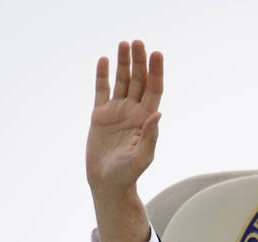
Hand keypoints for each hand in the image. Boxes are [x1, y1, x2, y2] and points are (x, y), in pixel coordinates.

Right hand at [86, 40, 163, 195]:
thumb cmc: (128, 175)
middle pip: (139, 80)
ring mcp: (117, 111)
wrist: (107, 183)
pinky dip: (102, 75)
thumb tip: (158, 113)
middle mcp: (134, 112)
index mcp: (147, 119)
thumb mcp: (142, 158)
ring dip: (123, 63)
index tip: (156, 54)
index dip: (156, 71)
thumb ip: (151, 137)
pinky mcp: (100, 115)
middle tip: (138, 42)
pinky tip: (104, 60)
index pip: (154, 89)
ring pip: (122, 81)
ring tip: (123, 43)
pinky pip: (102, 90)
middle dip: (139, 61)